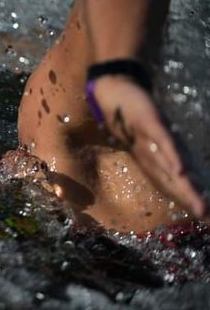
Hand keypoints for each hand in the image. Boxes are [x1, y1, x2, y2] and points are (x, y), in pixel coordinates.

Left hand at [94, 75, 205, 216]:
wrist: (113, 94)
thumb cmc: (132, 118)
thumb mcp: (148, 138)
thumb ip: (162, 152)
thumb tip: (179, 168)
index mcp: (149, 161)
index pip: (168, 185)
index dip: (184, 202)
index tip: (204, 218)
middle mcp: (147, 156)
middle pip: (170, 182)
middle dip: (188, 202)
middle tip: (207, 218)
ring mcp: (146, 140)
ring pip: (167, 168)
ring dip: (182, 188)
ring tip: (200, 206)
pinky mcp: (148, 123)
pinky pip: (161, 141)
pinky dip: (170, 156)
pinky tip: (181, 171)